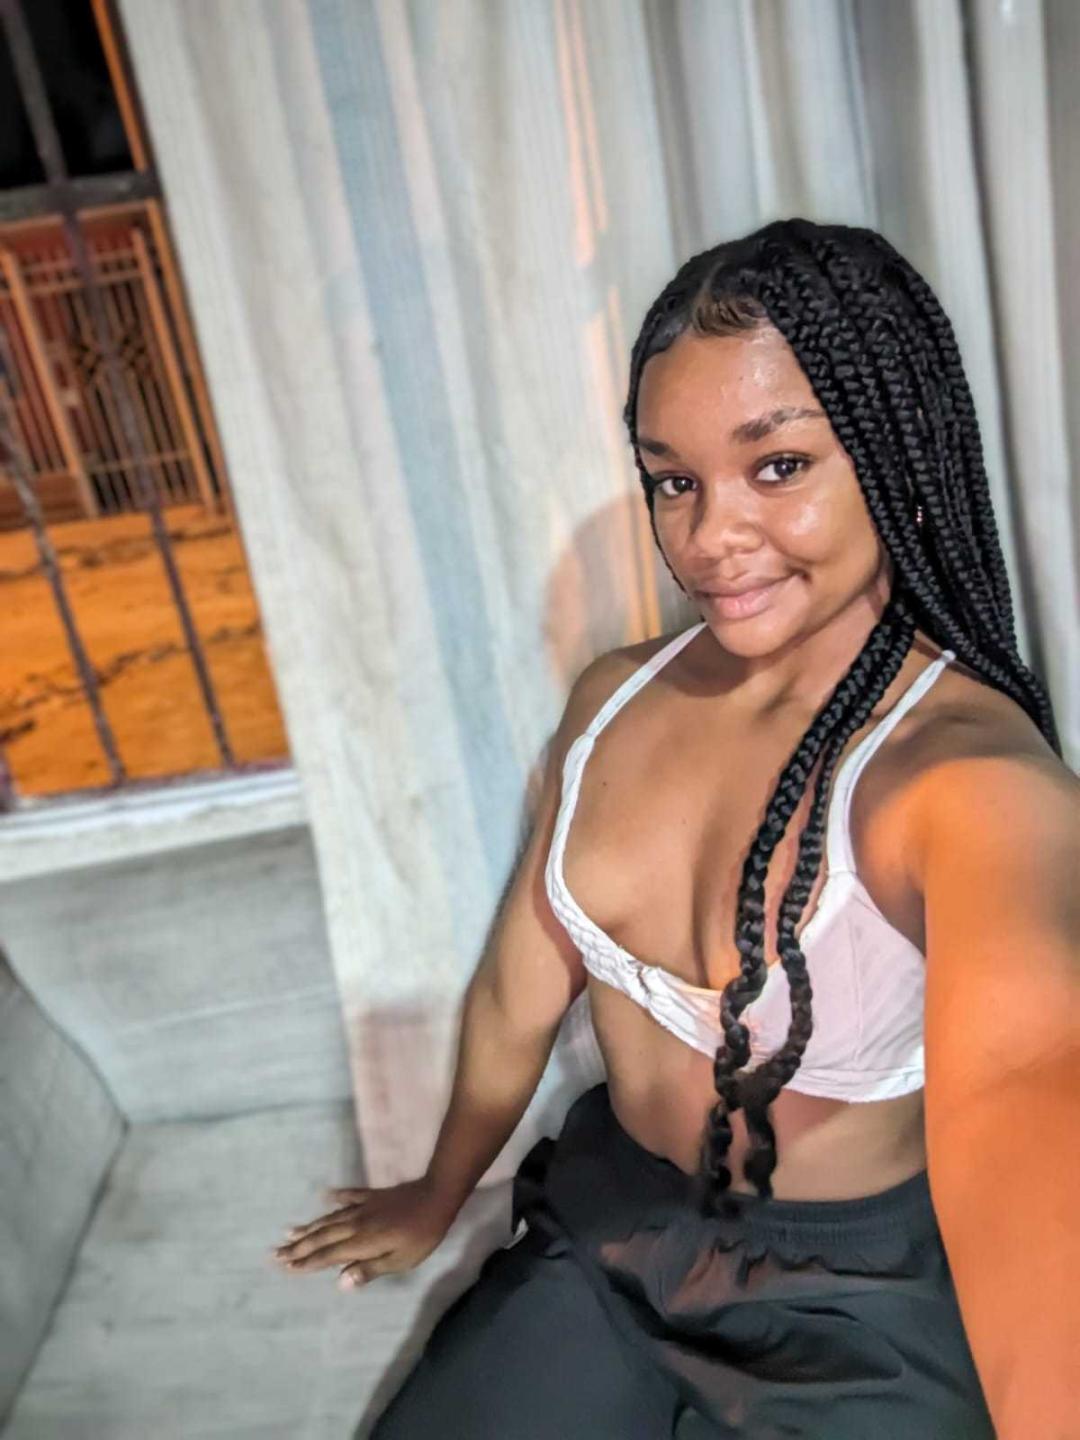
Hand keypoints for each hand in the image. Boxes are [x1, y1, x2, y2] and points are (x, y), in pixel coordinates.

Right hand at [270, 1177, 458, 1288]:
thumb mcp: (399, 1261)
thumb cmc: (421, 1235)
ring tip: (289, 1231)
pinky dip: (335, 1197)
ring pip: (329, 1218)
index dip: (307, 1262)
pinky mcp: (373, 1196)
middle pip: (322, 1236)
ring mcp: (363, 1207)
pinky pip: (349, 1197)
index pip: (327, 1255)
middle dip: (298, 1246)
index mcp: (361, 1242)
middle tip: (276, 1252)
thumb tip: (339, 1282)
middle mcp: (355, 1223)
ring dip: (309, 1226)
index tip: (286, 1267)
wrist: (435, 1196)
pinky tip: (325, 1196)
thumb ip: (369, 1270)